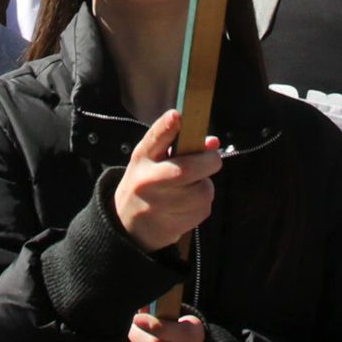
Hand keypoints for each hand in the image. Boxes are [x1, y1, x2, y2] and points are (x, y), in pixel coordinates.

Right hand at [110, 110, 220, 254]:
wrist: (128, 225)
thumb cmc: (146, 183)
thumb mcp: (152, 160)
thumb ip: (179, 146)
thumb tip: (213, 143)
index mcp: (142, 159)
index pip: (154, 139)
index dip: (167, 127)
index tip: (177, 116)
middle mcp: (147, 181)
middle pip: (188, 169)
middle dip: (209, 161)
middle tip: (210, 160)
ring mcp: (159, 206)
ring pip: (203, 190)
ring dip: (205, 186)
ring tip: (191, 187)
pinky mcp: (172, 225)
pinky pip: (203, 209)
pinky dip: (202, 204)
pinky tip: (186, 205)